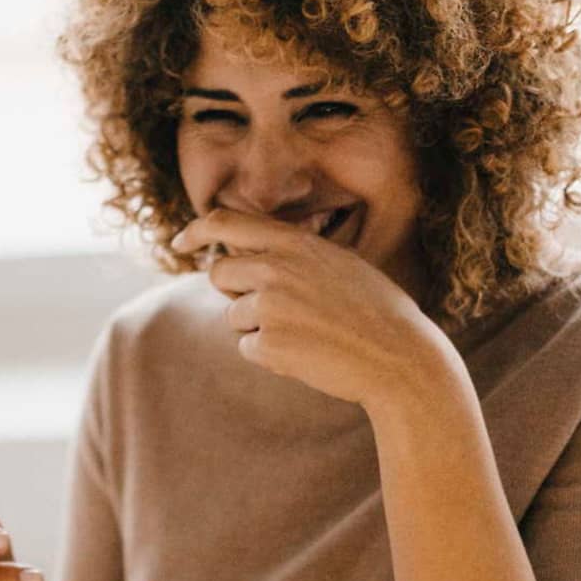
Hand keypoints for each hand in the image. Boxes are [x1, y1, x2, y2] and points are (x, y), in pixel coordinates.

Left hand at [169, 209, 457, 409]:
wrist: (400, 358)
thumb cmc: (374, 313)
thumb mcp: (337, 265)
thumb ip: (292, 256)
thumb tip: (245, 258)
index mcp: (295, 243)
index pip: (225, 222)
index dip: (195, 231)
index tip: (180, 243)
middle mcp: (276, 267)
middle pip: (219, 273)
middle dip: (234, 292)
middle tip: (274, 309)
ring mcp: (269, 305)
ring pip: (233, 316)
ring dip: (259, 328)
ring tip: (307, 333)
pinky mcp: (267, 342)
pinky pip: (247, 348)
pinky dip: (270, 355)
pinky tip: (307, 354)